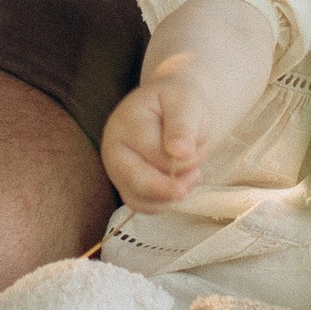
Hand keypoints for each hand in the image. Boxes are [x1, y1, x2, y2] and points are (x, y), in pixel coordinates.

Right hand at [101, 78, 216, 208]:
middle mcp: (113, 148)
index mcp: (125, 122)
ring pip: (140, 199)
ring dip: (171, 195)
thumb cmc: (180, 102)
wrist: (175, 108)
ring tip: (191, 175)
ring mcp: (118, 170)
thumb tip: (179, 152)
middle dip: (169, 186)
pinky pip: (144, 206)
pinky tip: (181, 184)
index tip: (195, 151)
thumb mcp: (186, 103)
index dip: (179, 158)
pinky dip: (166, 203)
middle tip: (196, 177)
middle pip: (135, 179)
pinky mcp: (128, 186)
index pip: (151, 151)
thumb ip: (182, 125)